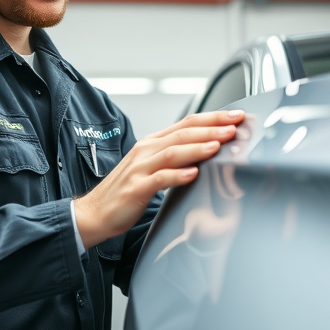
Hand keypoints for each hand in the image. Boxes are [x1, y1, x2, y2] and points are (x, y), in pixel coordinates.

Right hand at [73, 109, 244, 248]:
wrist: (94, 212)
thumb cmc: (125, 191)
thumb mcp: (151, 168)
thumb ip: (173, 158)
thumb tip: (205, 152)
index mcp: (151, 143)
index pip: (185, 123)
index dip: (211, 118)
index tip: (234, 116)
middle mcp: (146, 151)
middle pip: (182, 133)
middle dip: (211, 128)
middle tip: (234, 127)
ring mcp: (140, 168)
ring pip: (173, 152)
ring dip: (198, 147)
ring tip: (219, 145)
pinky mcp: (136, 188)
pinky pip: (159, 179)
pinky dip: (178, 175)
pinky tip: (193, 174)